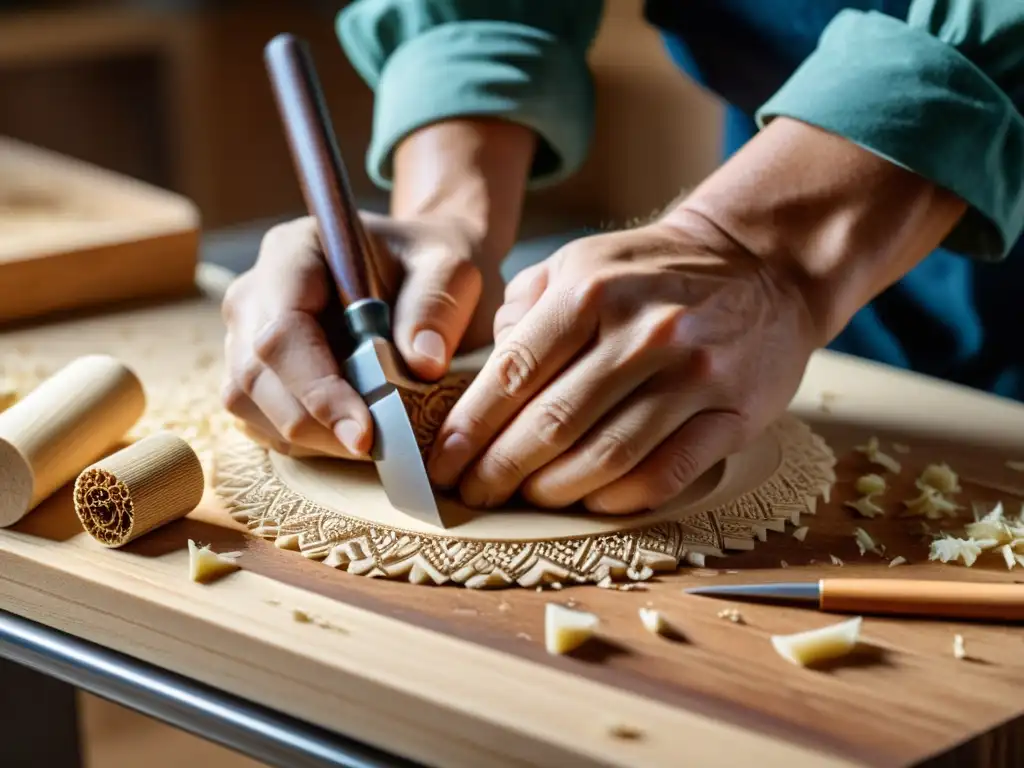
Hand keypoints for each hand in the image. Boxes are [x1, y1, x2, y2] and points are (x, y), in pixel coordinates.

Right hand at [221, 213, 501, 458]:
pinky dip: (305, 441)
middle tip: (374, 450)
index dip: (317, 388)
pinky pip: (260, 421)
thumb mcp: (450, 269)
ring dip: (308, 437)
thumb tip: (424, 363)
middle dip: (314, 424)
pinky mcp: (254, 374)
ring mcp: (244, 336)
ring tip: (371, 442)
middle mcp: (255, 294)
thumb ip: (437, 306)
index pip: (283, 330)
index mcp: (293, 252)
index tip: (364, 433)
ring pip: (249, 405)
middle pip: (255, 374)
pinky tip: (351, 436)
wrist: (421, 274)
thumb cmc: (430, 264)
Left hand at [427, 212, 822, 513]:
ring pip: (606, 457)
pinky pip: (666, 474)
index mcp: (590, 290)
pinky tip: (591, 500)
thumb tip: (483, 373)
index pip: (512, 373)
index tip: (442, 464)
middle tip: (473, 493)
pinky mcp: (733, 413)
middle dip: (500, 469)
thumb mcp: (580, 261)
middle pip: (552, 424)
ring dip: (554, 491)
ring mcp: (693, 376)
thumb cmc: (652, 273)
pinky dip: (620, 498)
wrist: (760, 266)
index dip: (469, 428)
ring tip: (526, 498)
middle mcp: (642, 333)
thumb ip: (523, 308)